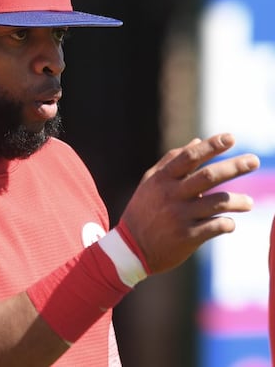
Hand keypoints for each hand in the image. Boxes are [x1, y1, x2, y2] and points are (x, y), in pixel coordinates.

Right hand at [120, 133, 258, 273]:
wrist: (132, 248)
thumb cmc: (143, 211)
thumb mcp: (151, 183)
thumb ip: (171, 161)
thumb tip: (196, 141)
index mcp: (162, 180)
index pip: (189, 158)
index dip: (211, 146)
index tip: (231, 138)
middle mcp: (171, 195)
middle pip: (208, 177)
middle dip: (234, 167)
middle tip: (254, 161)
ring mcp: (180, 216)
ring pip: (218, 203)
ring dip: (238, 201)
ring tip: (248, 202)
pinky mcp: (188, 237)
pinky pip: (217, 226)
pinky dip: (228, 223)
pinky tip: (228, 223)